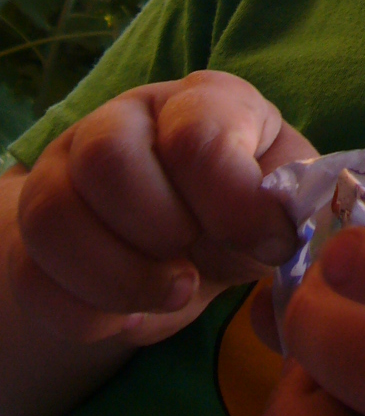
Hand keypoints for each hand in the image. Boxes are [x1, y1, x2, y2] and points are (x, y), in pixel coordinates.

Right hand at [11, 70, 315, 346]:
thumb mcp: (279, 197)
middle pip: (106, 157)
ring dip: (117, 277)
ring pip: (53, 213)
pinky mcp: (36, 225)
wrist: (185, 237)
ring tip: (171, 294)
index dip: (231, 202)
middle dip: (158, 230)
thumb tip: (269, 231)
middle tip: (196, 264)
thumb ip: (282, 207)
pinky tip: (129, 316)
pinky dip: (84, 312)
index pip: (196, 133)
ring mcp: (70, 166)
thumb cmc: (243, 205)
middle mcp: (127, 117)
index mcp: (202, 98)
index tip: (265, 243)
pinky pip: (31, 273)